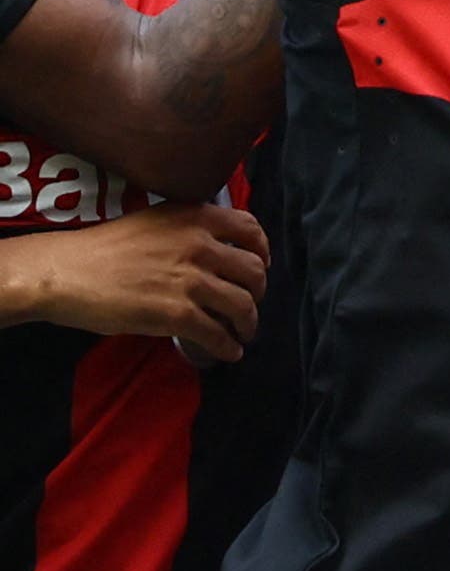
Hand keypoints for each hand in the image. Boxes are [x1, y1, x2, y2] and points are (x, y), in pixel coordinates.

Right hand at [0, 202, 267, 357]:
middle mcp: (201, 245)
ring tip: (243, 333)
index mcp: (196, 218)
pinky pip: (216, 333)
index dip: (262, 251)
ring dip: (248, 323)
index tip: (261, 266)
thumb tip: (215, 251)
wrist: (65, 272)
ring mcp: (191, 280)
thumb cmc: (103, 248)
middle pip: (253, 271)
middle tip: (249, 305)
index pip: (250, 229)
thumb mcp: (155, 222)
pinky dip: (228, 346)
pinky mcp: (177, 313)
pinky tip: (229, 352)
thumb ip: (188, 231)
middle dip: (258, 292)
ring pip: (242, 304)